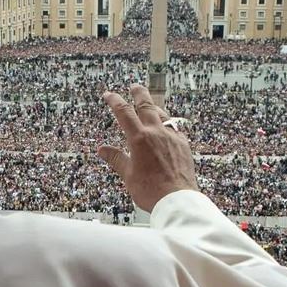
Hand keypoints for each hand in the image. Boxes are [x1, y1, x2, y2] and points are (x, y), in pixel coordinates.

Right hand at [97, 84, 197, 211]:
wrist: (177, 200)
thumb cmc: (151, 191)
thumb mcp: (128, 175)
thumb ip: (116, 158)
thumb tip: (102, 149)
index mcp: (140, 139)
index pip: (124, 112)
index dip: (115, 101)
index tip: (109, 95)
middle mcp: (157, 133)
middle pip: (147, 105)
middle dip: (138, 93)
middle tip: (134, 86)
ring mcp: (172, 137)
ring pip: (163, 114)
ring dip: (154, 106)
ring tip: (149, 104)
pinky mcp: (183, 145)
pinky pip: (175, 127)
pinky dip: (168, 123)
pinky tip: (166, 127)